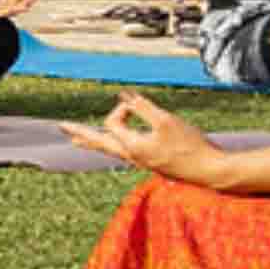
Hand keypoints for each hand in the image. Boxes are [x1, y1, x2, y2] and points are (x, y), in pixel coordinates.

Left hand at [59, 89, 230, 185]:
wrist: (209, 171)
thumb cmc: (189, 145)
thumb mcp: (166, 121)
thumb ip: (143, 107)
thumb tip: (122, 97)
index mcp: (132, 147)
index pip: (112, 124)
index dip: (121, 110)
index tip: (136, 104)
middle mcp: (131, 157)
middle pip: (99, 143)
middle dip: (81, 132)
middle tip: (60, 126)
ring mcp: (140, 161)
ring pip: (110, 149)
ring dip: (93, 140)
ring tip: (76, 139)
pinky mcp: (150, 161)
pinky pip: (122, 151)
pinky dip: (110, 145)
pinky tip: (112, 144)